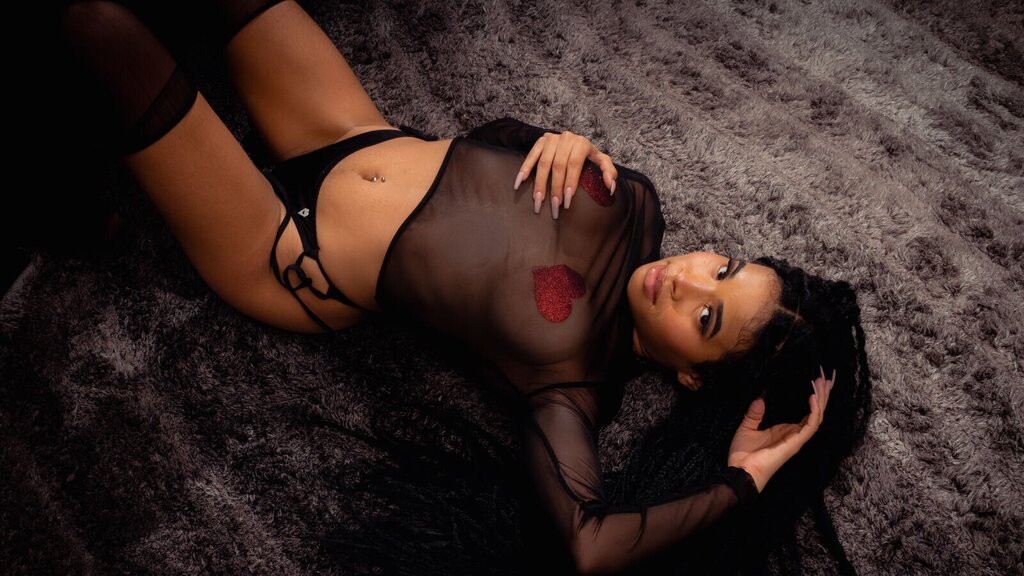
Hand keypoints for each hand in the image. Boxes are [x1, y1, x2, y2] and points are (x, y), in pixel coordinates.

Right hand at [513, 131, 617, 218]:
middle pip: (558, 166)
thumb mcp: (601, 159)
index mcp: (582, 143)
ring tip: (537, 202)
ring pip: (543, 163)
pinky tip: (520, 183)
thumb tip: (610, 187)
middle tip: (553, 207)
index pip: (574, 165)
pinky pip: (530, 156)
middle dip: (555, 188)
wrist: (573, 139)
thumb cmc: (587, 154)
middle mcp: (566, 139)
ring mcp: (551, 139)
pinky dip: (524, 169)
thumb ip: (608, 171)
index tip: (566, 202)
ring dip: (539, 184)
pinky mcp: (540, 141)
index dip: (569, 183)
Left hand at [727, 367, 834, 492]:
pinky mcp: (795, 443)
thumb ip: (754, 414)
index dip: (815, 397)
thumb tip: (760, 398)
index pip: (807, 412)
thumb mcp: (746, 428)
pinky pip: (810, 425)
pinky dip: (813, 410)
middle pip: (816, 412)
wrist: (741, 471)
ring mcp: (797, 438)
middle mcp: (795, 433)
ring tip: (822, 381)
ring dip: (821, 399)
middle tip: (827, 376)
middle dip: (823, 395)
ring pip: (817, 416)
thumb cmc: (743, 454)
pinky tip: (813, 396)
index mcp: (786, 430)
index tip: (818, 380)